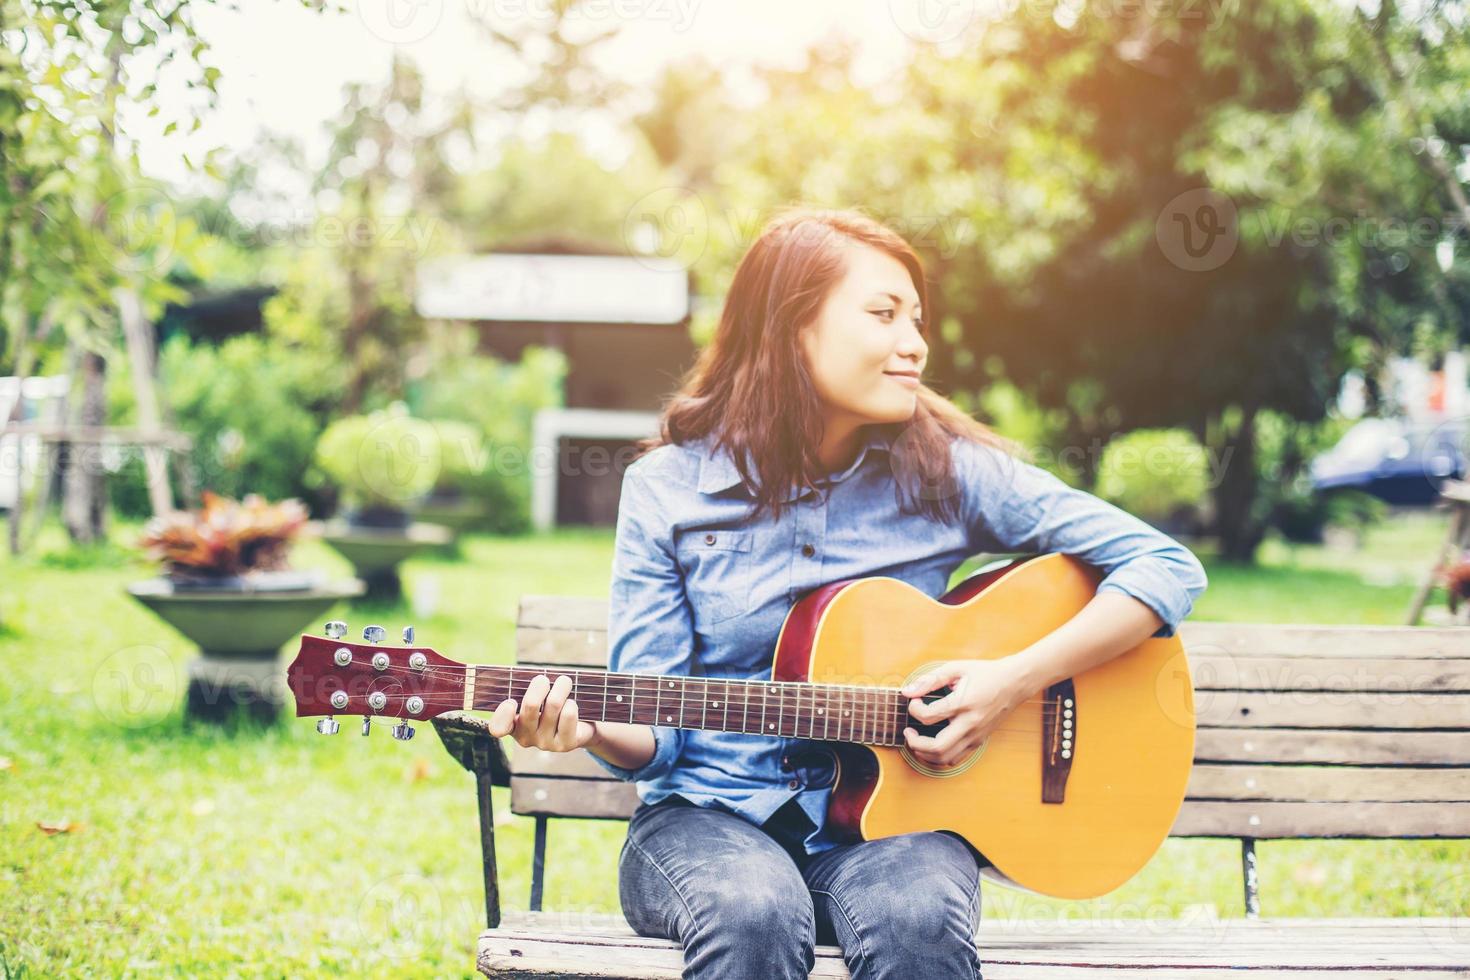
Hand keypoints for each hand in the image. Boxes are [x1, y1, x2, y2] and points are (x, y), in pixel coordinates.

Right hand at [487, 673, 598, 751]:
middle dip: (540, 685)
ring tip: (564, 682)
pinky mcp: (565, 744)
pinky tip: (571, 704)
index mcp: (513, 725)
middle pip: (530, 705)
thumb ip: (530, 688)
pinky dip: (571, 703)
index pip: (498, 728)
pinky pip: (567, 715)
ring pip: (553, 705)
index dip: (503, 714)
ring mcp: (545, 743)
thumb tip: (538, 678)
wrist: (580, 727)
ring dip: (561, 687)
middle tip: (544, 679)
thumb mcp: (537, 696)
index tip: (511, 701)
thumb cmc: (552, 704)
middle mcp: (527, 737)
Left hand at [901, 658, 1031, 767]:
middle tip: (908, 731)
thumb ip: (930, 680)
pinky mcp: (979, 741)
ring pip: (946, 758)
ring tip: (916, 740)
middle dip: (914, 742)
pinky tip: (933, 744)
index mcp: (964, 703)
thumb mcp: (956, 668)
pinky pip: (956, 758)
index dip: (914, 709)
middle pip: (937, 746)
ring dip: (925, 753)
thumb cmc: (985, 674)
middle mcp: (970, 723)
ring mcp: (976, 735)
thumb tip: (907, 691)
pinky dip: (940, 756)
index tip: (914, 701)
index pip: (929, 716)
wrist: (1014, 683)